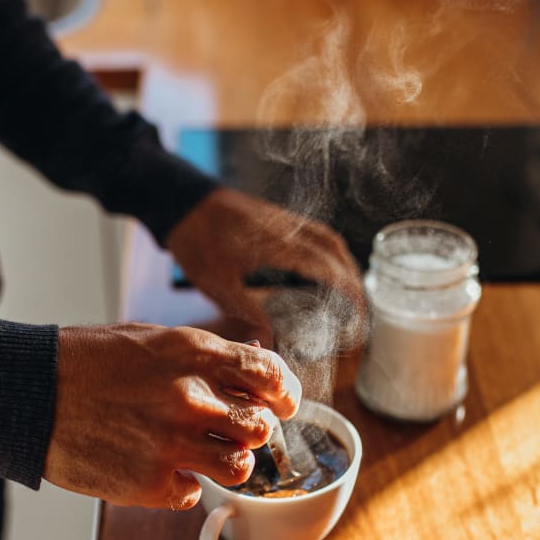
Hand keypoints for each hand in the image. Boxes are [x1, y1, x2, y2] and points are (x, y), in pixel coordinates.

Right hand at [44, 324, 300, 509]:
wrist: (29, 392)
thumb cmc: (85, 361)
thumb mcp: (150, 338)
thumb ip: (202, 354)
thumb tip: (250, 362)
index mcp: (193, 353)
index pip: (269, 374)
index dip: (284, 392)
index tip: (282, 402)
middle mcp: (190, 397)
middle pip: (260, 426)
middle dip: (253, 429)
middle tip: (235, 430)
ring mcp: (171, 443)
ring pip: (240, 466)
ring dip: (228, 461)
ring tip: (204, 454)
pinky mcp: (150, 482)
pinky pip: (194, 493)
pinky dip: (184, 485)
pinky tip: (161, 468)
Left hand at [166, 188, 364, 342]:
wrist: (180, 201)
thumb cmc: (195, 241)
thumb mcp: (216, 284)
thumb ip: (247, 310)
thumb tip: (271, 339)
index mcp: (276, 244)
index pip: (325, 264)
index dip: (347, 287)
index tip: (359, 308)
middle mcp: (286, 228)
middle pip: (334, 248)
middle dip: (352, 276)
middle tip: (359, 306)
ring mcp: (282, 219)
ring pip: (326, 236)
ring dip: (343, 261)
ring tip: (349, 289)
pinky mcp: (275, 216)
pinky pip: (313, 231)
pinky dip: (327, 249)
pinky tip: (323, 267)